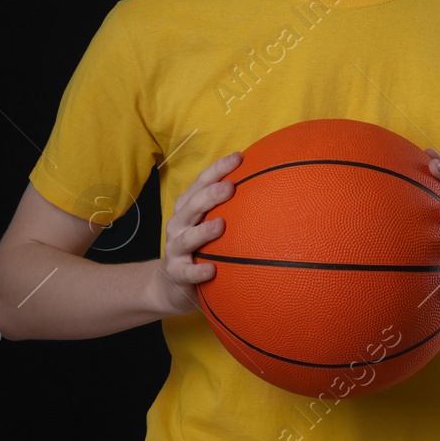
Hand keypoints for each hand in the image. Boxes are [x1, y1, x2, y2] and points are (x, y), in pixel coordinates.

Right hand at [154, 151, 241, 313]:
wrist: (171, 283)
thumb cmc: (199, 246)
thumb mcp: (208, 223)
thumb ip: (229, 207)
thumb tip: (267, 184)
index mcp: (188, 208)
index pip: (201, 182)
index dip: (217, 169)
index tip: (239, 157)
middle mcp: (179, 224)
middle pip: (192, 205)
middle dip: (210, 195)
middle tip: (230, 187)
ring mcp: (175, 248)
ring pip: (187, 238)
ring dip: (203, 231)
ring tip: (221, 225)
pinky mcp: (176, 272)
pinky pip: (187, 272)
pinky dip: (198, 271)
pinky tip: (211, 270)